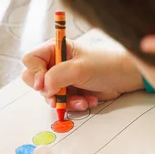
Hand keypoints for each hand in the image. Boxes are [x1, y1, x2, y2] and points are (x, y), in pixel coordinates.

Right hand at [21, 39, 143, 109]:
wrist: (123, 78)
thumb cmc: (104, 66)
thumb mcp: (79, 69)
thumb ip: (57, 76)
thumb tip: (43, 88)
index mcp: (55, 49)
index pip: (31, 60)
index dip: (35, 72)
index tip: (45, 83)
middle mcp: (55, 63)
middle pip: (34, 80)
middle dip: (49, 91)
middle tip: (60, 95)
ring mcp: (61, 78)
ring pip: (49, 95)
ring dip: (65, 101)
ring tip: (82, 100)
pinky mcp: (69, 91)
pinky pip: (61, 102)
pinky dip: (73, 105)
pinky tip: (87, 101)